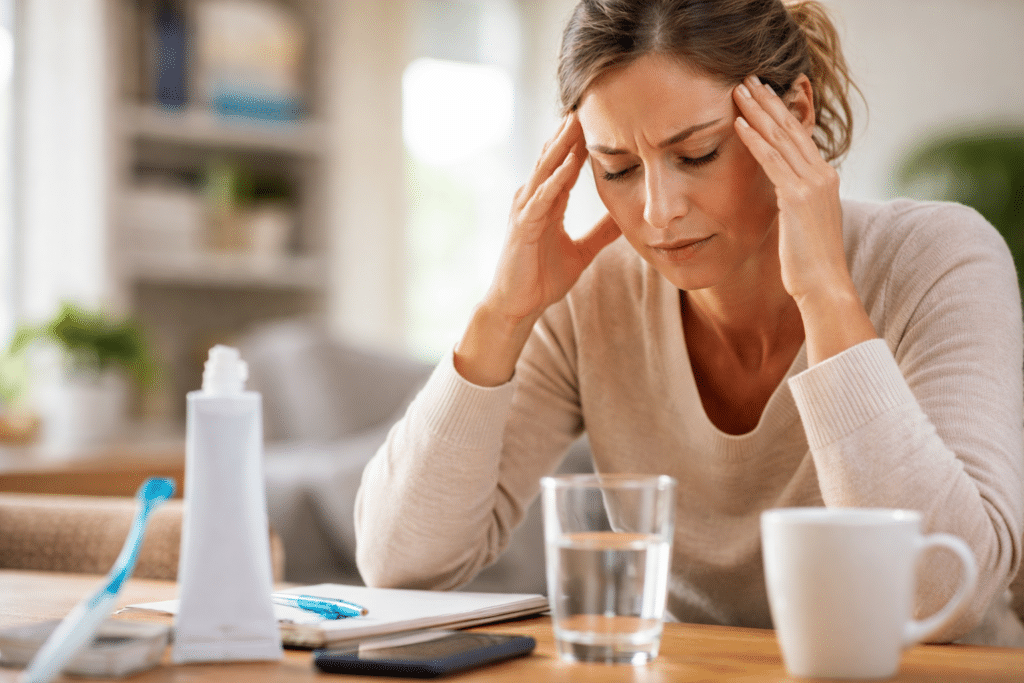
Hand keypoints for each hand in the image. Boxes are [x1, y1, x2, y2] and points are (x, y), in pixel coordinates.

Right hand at [487, 115, 620, 323]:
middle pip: (553, 158)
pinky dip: (554, 181)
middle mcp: (533, 200)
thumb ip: (601, 233)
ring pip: (545, 171)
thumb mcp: (581, 251)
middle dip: (569, 132)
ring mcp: (526, 211)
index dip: (581, 141)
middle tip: (588, 101)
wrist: (518, 306)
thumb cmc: (542, 279)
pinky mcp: (523, 227)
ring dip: (561, 147)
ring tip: (576, 121)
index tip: (600, 116)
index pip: (566, 163)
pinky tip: (567, 166)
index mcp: (547, 203)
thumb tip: (625, 218)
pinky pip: (541, 199)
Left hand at [732, 74, 846, 304]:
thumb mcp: (804, 222)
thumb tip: (782, 193)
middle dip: (768, 102)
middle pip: (791, 129)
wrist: (824, 284)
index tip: (764, 93)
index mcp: (825, 178)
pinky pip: (772, 161)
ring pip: (781, 139)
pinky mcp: (797, 197)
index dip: (781, 112)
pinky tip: (739, 125)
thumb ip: (795, 201)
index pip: (800, 136)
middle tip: (748, 80)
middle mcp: (823, 175)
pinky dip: (754, 140)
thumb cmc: (810, 261)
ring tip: (738, 92)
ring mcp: (813, 184)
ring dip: (757, 112)